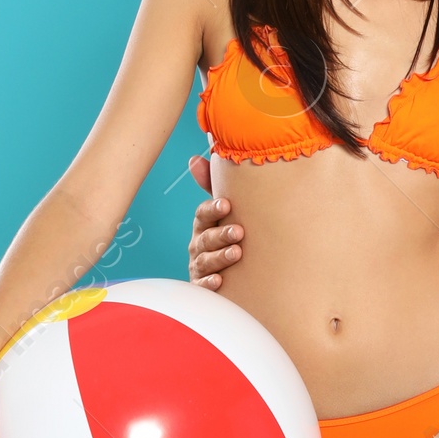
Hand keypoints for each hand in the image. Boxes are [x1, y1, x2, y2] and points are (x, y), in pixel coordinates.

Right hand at [188, 156, 244, 287]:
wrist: (239, 276)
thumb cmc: (232, 235)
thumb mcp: (228, 211)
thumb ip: (216, 184)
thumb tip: (201, 150)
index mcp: (205, 224)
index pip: (203, 214)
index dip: (213, 208)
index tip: (227, 204)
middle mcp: (199, 245)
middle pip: (204, 238)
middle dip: (220, 234)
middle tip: (239, 232)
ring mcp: (199, 267)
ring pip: (205, 261)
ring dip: (220, 256)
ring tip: (236, 253)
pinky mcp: (203, 288)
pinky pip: (202, 287)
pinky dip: (209, 284)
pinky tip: (219, 281)